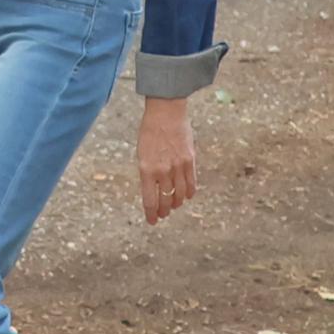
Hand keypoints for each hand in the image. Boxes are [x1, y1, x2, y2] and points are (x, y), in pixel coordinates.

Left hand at [135, 97, 197, 226]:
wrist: (166, 112)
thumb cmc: (150, 130)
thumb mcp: (142, 152)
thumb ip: (147, 172)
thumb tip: (152, 189)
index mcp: (146, 169)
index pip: (150, 200)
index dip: (151, 214)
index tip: (152, 221)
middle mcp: (162, 171)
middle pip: (165, 201)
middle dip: (163, 211)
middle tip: (163, 215)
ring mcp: (177, 167)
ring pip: (179, 195)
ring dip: (176, 203)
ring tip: (174, 206)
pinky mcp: (190, 161)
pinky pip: (191, 184)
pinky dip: (189, 193)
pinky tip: (186, 196)